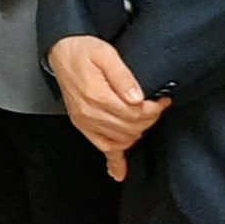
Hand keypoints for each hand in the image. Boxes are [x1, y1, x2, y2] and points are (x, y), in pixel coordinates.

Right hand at [47, 35, 170, 179]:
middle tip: (157, 106)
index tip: (162, 101)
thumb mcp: (105, 53)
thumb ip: (122, 76)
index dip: (153, 109)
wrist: (62, 53)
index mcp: (97, 95)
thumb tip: (137, 98)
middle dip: (149, 119)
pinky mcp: (83, 126)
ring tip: (145, 118)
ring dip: (137, 132)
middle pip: (130, 128)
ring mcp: (85, 122)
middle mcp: (89, 113)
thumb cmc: (82, 51)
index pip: (134, 113)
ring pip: (121, 140)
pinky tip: (118, 172)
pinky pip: (101, 148)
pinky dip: (112, 162)